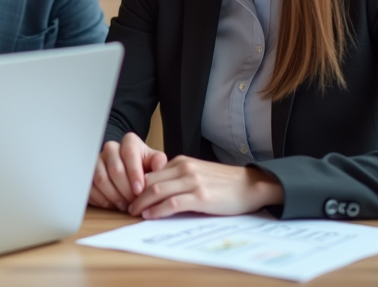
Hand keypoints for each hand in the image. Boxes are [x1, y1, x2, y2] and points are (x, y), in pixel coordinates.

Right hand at [89, 132, 167, 211]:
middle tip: (133, 203)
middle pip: (115, 169)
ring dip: (113, 196)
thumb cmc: (144, 167)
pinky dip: (101, 199)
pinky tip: (112, 205)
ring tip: (124, 206)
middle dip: (125, 190)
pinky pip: (91, 186)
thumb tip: (159, 169)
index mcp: (129, 142)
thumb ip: (158, 164)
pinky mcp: (88, 173)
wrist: (129, 170)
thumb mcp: (154, 162)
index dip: (134, 174)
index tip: (139, 190)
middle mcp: (111, 148)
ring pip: (101, 179)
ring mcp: (97, 160)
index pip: (129, 154)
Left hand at [128, 155, 284, 218]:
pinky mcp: (201, 197)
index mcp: (182, 162)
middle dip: (134, 194)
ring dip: (142, 202)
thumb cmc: (225, 183)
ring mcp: (193, 182)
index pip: (151, 172)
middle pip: (149, 180)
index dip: (136, 185)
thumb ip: (179, 179)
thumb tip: (157, 192)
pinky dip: (157, 210)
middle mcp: (185, 168)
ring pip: (157, 190)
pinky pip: (172, 203)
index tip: (128, 196)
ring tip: (134, 212)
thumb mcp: (198, 174)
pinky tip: (150, 215)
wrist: (251, 185)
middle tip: (126, 206)